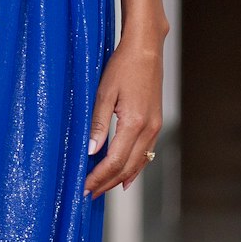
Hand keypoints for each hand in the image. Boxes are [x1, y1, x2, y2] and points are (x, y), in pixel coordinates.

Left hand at [84, 34, 162, 196]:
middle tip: (89, 194)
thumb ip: (98, 124)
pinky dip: (135, 167)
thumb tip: (90, 151)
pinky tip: (126, 176)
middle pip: (127, 167)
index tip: (83, 187)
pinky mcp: (156, 121)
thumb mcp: (104, 92)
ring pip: (138, 163)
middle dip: (107, 183)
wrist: (147, 48)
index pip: (114, 162)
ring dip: (120, 178)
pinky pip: (146, 153)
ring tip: (102, 188)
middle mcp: (149, 128)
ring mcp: (155, 126)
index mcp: (135, 123)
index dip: (98, 178)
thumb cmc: (124, 65)